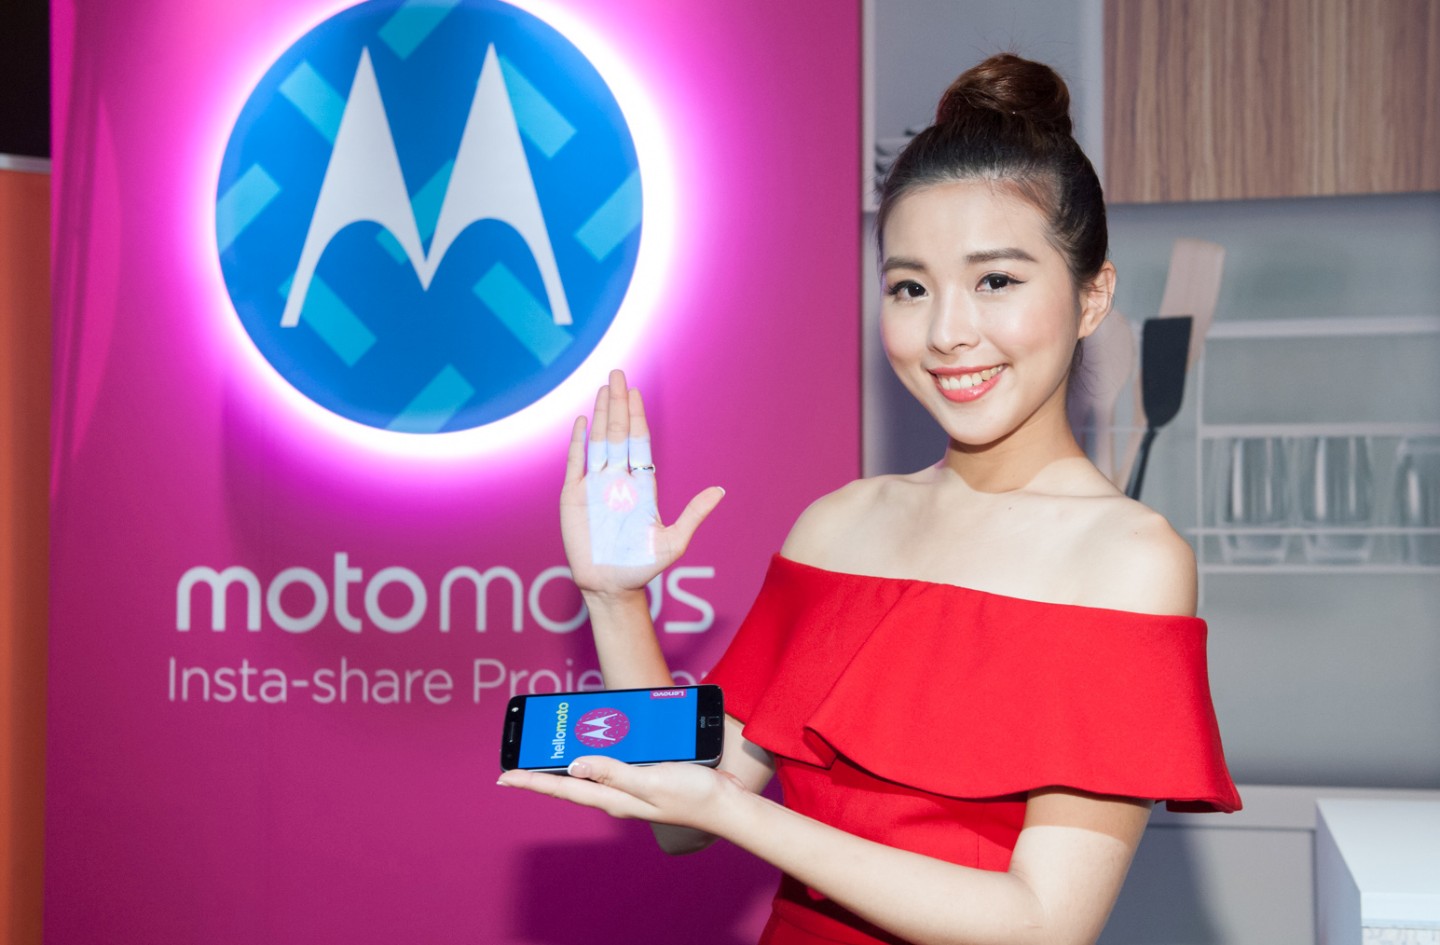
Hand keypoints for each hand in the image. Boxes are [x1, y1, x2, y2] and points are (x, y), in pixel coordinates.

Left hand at [497, 756, 748, 835]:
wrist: (725, 803)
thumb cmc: (692, 795)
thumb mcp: (650, 781)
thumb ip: (613, 773)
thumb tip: (574, 766)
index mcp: (612, 798)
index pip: (562, 788)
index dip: (531, 781)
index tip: (504, 777)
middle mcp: (615, 795)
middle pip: (569, 782)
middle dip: (541, 771)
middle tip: (519, 756)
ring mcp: (629, 787)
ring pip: (588, 772)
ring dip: (565, 761)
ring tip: (546, 747)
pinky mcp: (643, 777)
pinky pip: (611, 764)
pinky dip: (596, 754)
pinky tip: (596, 741)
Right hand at [560, 370, 723, 597]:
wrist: (611, 588)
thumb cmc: (643, 567)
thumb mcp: (674, 541)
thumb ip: (693, 514)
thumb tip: (720, 491)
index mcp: (642, 486)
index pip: (639, 443)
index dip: (636, 417)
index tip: (636, 393)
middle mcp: (618, 481)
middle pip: (617, 434)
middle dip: (617, 404)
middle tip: (617, 374)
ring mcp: (594, 487)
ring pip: (597, 442)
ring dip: (599, 415)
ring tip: (601, 389)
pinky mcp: (573, 497)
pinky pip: (575, 463)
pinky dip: (577, 442)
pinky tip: (581, 421)